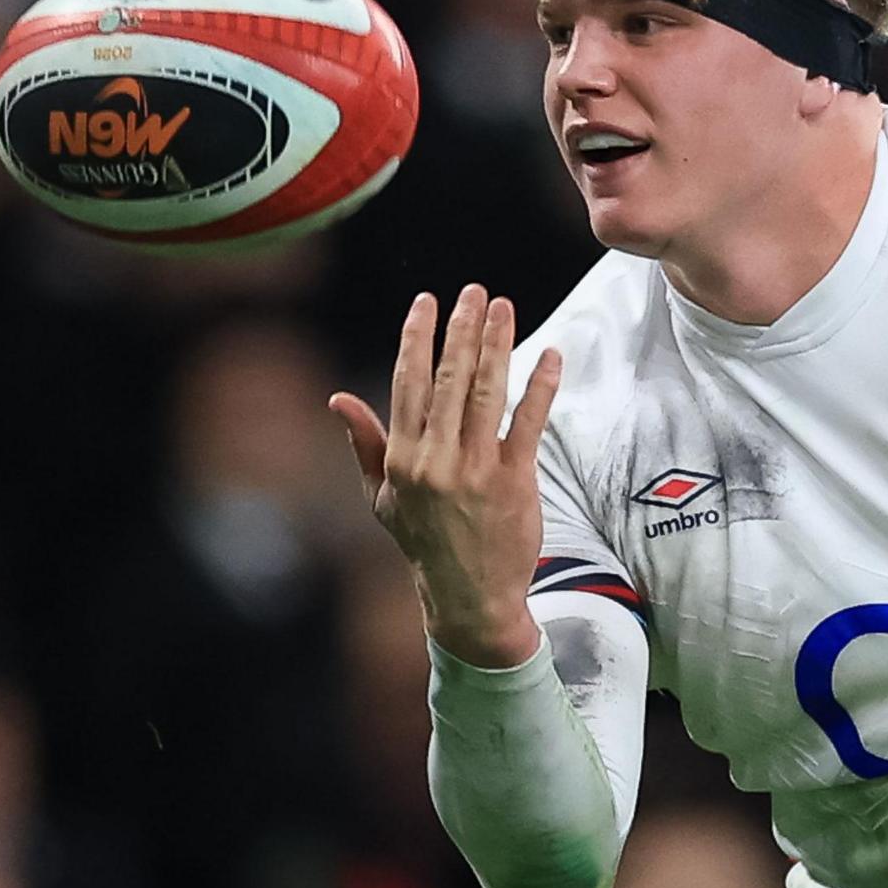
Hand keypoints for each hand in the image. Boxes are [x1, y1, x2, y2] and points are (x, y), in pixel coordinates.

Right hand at [329, 286, 561, 666]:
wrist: (468, 596)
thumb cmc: (424, 543)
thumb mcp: (382, 498)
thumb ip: (364, 444)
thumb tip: (337, 399)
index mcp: (403, 458)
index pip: (408, 383)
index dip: (417, 337)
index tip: (427, 301)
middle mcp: (436, 459)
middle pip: (449, 378)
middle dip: (461, 329)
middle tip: (474, 291)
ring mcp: (476, 470)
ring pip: (487, 392)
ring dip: (497, 345)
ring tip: (505, 306)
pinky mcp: (515, 482)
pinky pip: (528, 423)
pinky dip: (540, 386)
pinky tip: (550, 355)